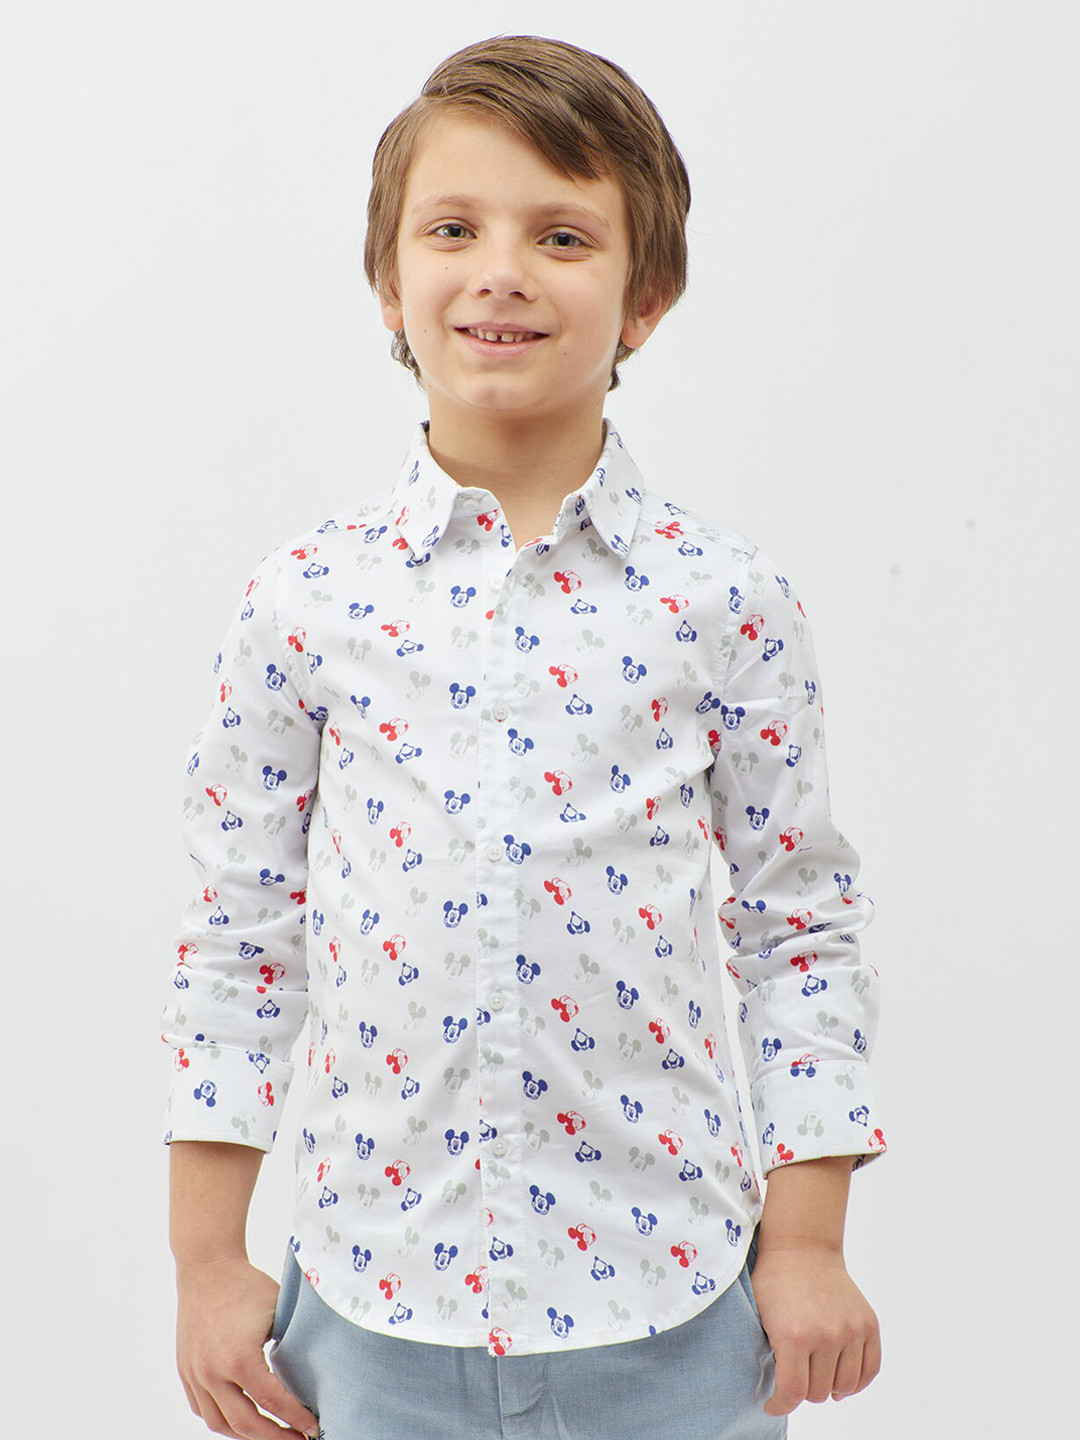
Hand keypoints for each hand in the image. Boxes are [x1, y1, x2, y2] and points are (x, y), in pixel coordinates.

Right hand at [174, 1255, 320, 1437]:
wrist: (207, 1267)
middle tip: (298, 1439)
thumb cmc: (246, 1285)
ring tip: (271, 1433)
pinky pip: (202, 1409)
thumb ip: (291, 1343)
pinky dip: (222, 1420)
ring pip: (220, 1423)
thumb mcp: (279, 1310)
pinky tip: (240, 1418)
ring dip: (246, 1435)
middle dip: (275, 1437)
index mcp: (239, 1359)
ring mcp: (195, 1374)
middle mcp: (213, 1373)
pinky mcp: (186, 1371)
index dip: (295, 1419)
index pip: (273, 1402)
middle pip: (246, 1424)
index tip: (313, 1428)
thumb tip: (313, 1370)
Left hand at [748, 1243, 880, 1415]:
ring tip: (817, 1376)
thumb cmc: (775, 1282)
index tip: (774, 1404)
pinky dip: (857, 1381)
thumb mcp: (761, 1318)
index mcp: (794, 1335)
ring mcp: (851, 1330)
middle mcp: (826, 1335)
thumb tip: (782, 1395)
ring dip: (829, 1386)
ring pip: (844, 1385)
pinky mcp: (868, 1325)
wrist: (803, 1248)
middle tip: (794, 1376)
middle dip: (803, 1389)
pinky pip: (870, 1369)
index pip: (792, 1393)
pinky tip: (841, 1379)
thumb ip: (773, 1357)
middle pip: (818, 1392)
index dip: (780, 1405)